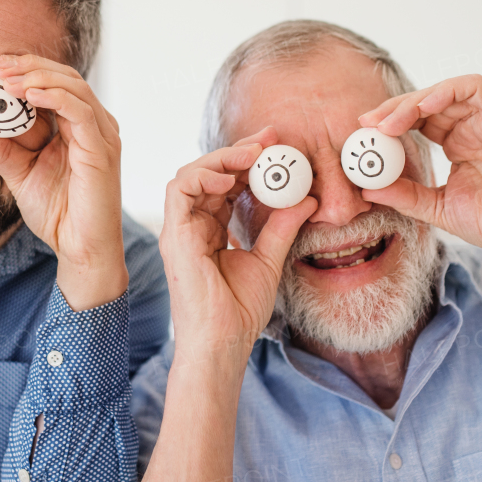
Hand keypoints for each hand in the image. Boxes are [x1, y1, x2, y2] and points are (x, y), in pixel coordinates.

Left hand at [0, 54, 126, 310]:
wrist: (80, 249)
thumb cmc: (58, 213)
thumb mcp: (18, 174)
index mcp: (76, 126)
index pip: (54, 83)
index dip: (27, 70)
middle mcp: (93, 124)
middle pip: (66, 77)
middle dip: (31, 67)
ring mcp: (101, 135)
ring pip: (74, 87)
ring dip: (39, 77)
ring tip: (8, 79)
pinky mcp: (102, 150)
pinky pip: (81, 112)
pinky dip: (56, 98)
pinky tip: (30, 95)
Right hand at [159, 128, 316, 358]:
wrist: (223, 343)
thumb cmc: (238, 311)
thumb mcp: (269, 259)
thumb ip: (282, 228)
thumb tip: (307, 199)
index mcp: (209, 230)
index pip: (225, 184)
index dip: (247, 162)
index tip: (276, 148)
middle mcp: (191, 226)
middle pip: (208, 173)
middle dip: (238, 151)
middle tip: (270, 139)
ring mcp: (180, 230)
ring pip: (191, 174)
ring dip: (222, 157)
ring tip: (254, 154)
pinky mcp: (175, 236)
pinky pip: (179, 190)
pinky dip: (202, 174)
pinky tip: (230, 175)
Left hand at [357, 74, 481, 259]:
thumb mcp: (436, 207)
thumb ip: (404, 195)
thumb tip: (367, 189)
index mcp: (459, 143)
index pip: (419, 120)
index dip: (391, 122)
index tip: (364, 132)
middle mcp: (473, 126)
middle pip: (427, 102)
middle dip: (394, 109)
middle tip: (368, 123)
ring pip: (445, 91)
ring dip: (412, 102)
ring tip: (389, 123)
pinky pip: (474, 88)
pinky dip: (445, 91)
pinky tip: (422, 107)